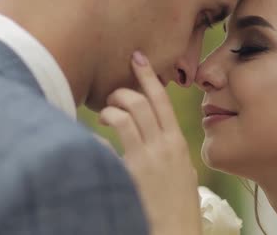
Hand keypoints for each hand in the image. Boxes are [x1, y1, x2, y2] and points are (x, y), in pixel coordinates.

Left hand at [99, 51, 200, 234]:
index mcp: (178, 144)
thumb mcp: (184, 175)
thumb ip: (173, 154)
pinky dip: (96, 138)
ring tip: (104, 117)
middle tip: (113, 98)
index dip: (148, 76)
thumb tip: (161, 139)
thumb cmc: (179, 209)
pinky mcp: (129, 173)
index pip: (162, 101)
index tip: (137, 58)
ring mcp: (146, 159)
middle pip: (140, 102)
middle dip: (122, 92)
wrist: (174, 234)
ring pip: (124, 117)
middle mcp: (163, 146)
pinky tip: (92, 141)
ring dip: (109, 110)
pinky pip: (106, 145)